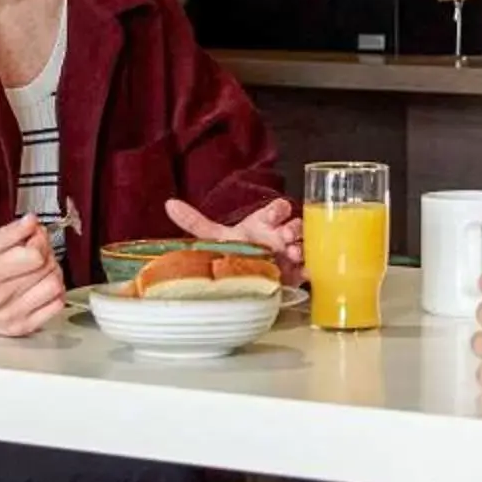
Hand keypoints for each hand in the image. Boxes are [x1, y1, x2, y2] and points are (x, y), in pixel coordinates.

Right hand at [0, 214, 68, 336]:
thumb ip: (12, 231)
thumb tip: (31, 222)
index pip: (33, 256)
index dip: (38, 241)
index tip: (32, 239)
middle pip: (46, 267)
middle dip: (46, 254)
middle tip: (34, 253)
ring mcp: (10, 316)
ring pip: (55, 286)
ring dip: (52, 274)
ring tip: (38, 271)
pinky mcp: (23, 328)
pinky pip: (57, 305)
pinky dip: (53, 293)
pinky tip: (39, 287)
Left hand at [167, 195, 304, 281]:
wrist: (248, 276)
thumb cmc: (238, 249)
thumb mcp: (217, 236)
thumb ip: (196, 222)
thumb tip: (169, 204)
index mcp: (265, 222)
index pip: (277, 208)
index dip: (277, 210)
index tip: (272, 216)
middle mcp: (282, 234)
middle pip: (295, 223)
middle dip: (292, 227)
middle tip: (285, 235)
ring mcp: (293, 251)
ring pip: (305, 242)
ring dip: (302, 246)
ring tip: (293, 253)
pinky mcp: (300, 270)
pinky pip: (312, 265)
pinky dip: (311, 267)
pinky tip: (305, 271)